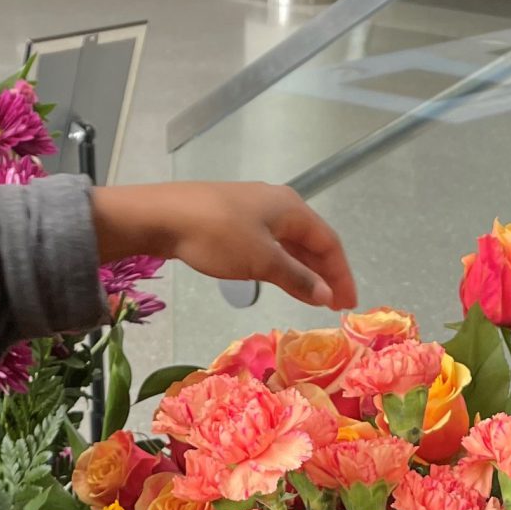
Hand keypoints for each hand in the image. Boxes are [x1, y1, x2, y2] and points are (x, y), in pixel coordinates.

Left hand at [91, 181, 356, 310]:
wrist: (162, 216)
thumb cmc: (217, 235)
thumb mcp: (261, 260)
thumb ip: (297, 278)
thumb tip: (327, 295)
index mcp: (291, 207)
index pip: (329, 243)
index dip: (341, 275)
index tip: (348, 305)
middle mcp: (278, 204)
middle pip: (312, 241)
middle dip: (325, 274)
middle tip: (334, 305)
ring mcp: (254, 209)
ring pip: (290, 243)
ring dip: (303, 271)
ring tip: (312, 298)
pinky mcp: (232, 219)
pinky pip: (269, 243)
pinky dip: (281, 264)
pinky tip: (279, 279)